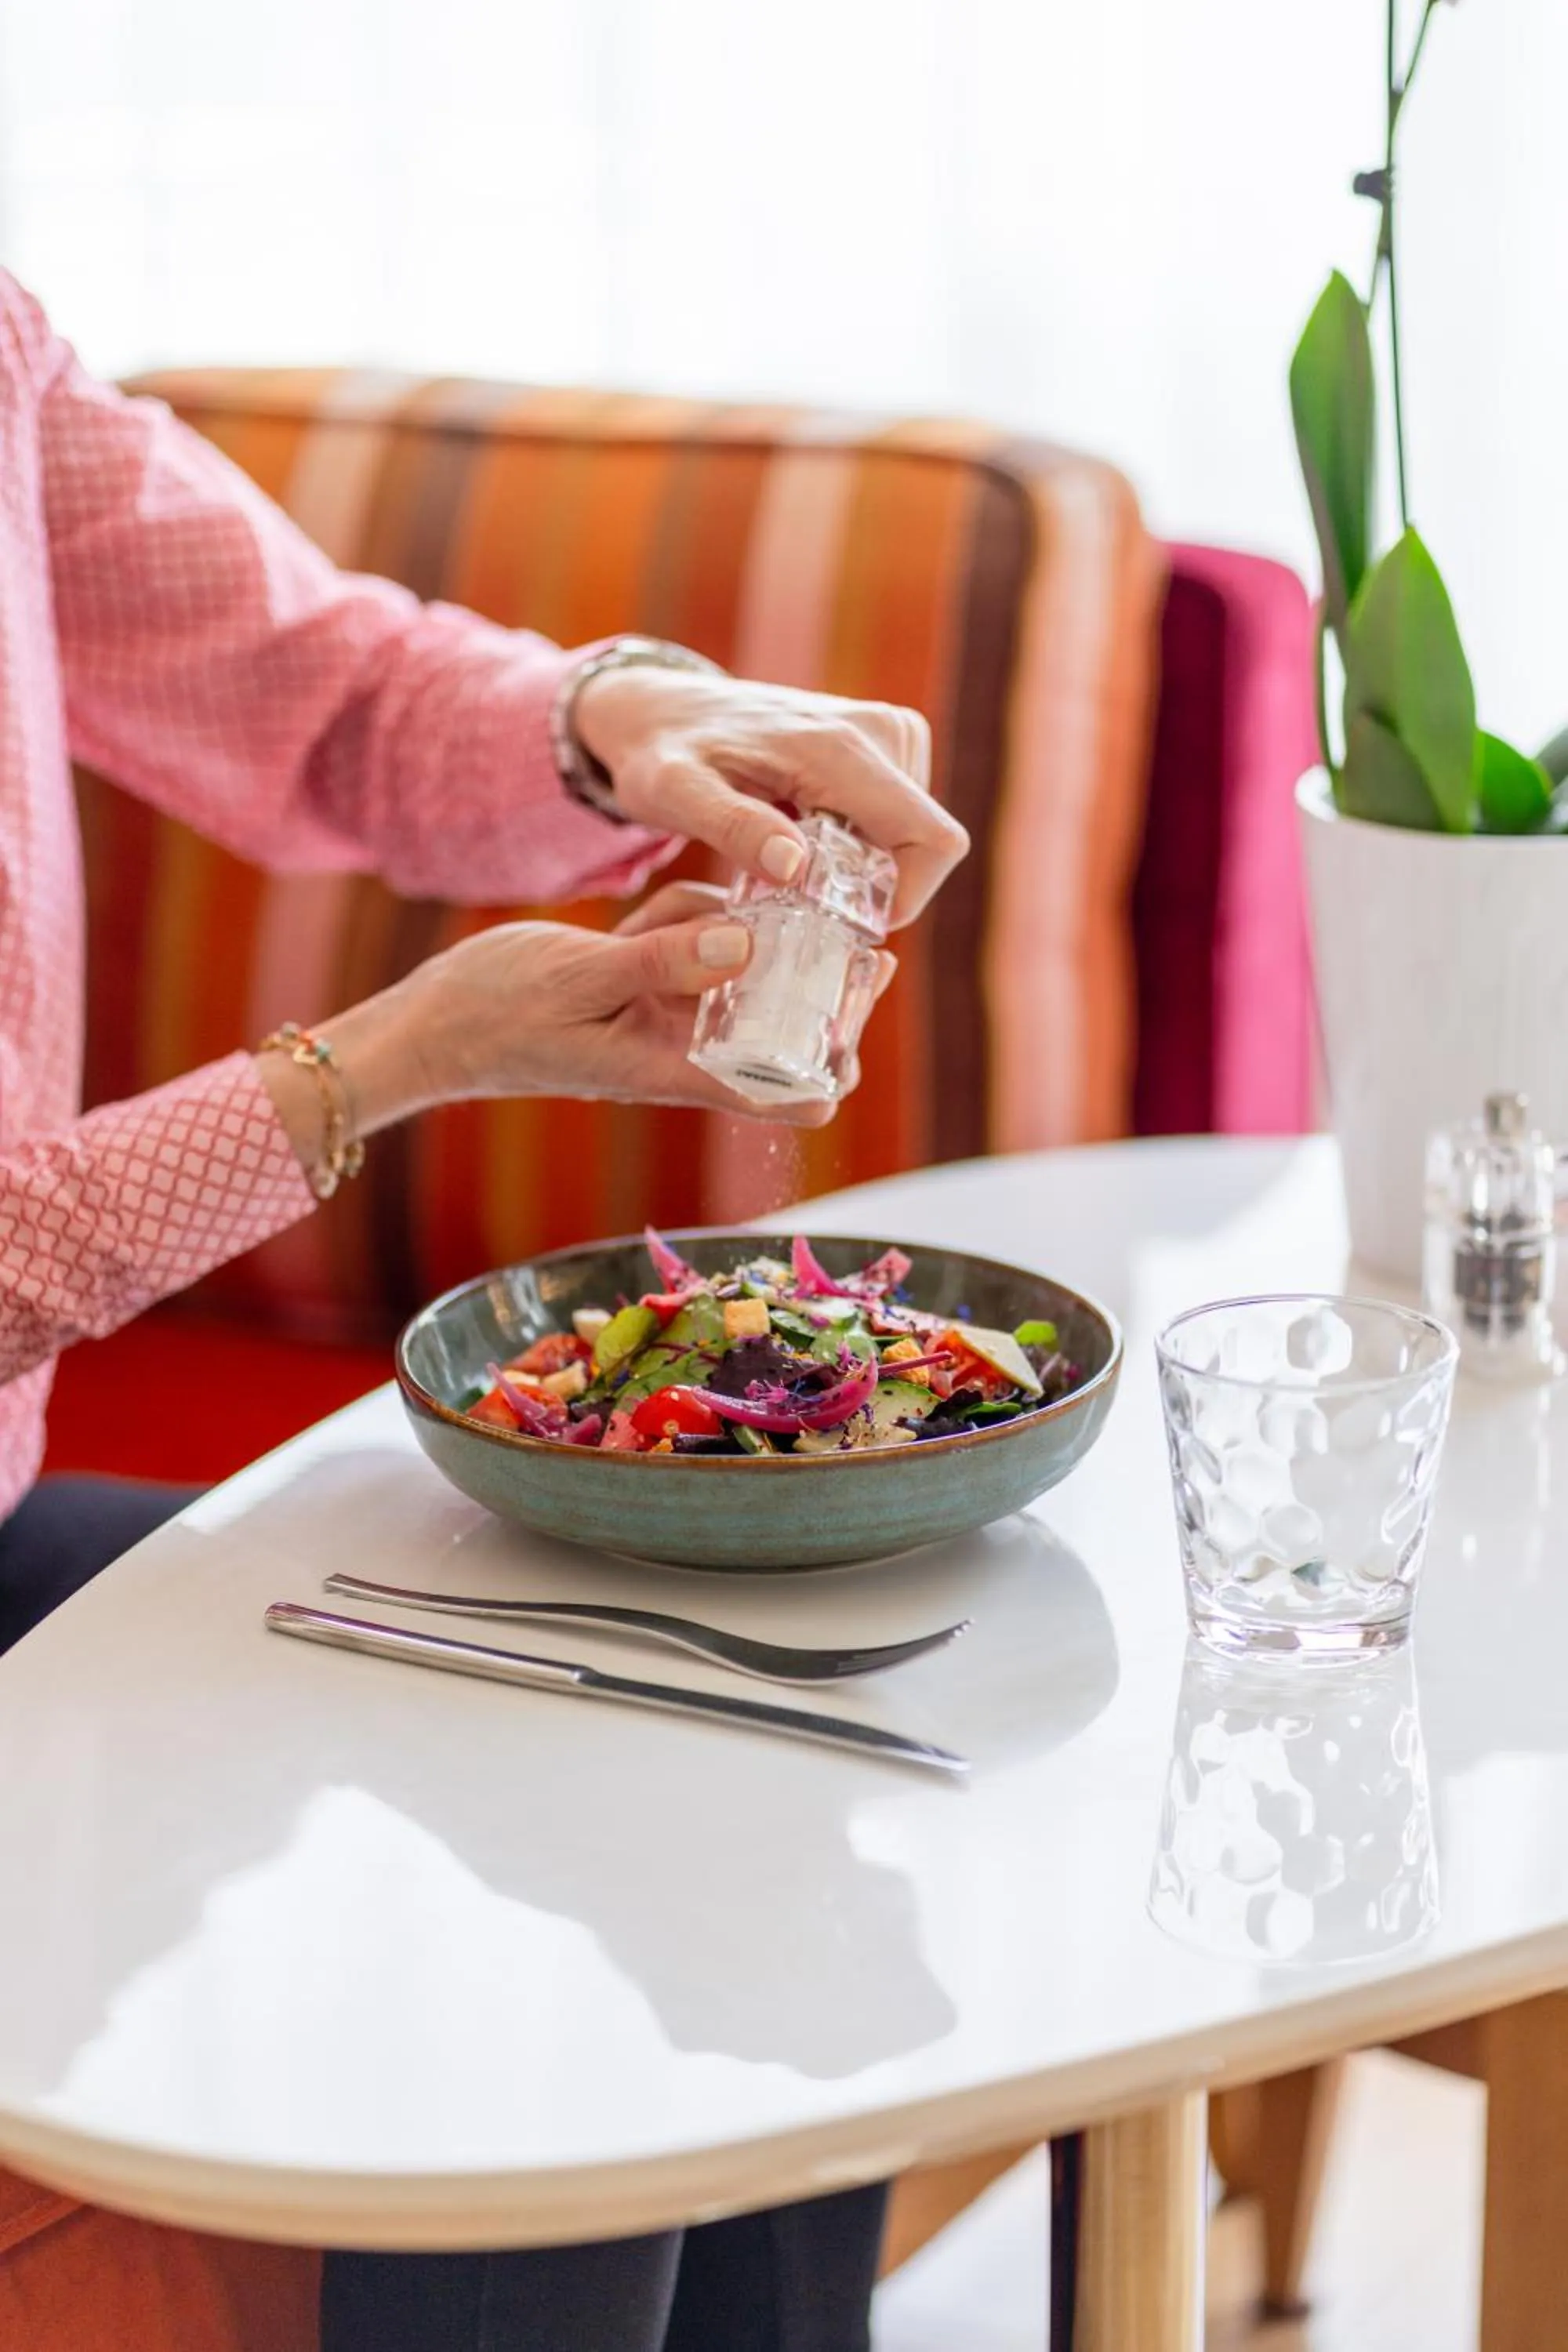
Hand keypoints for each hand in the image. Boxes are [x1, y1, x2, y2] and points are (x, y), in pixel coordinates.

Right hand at [393, 884, 892, 1125]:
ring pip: (736, 973)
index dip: (834, 1070)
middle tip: (851, 941)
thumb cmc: (495, 1013)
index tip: (859, 1017)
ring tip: (705, 908)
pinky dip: (687, 922)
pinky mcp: (641, 986)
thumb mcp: (582, 976)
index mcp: (675, 1069)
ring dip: (736, 936)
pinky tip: (648, 914)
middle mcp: (681, 1050)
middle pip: (780, 1033)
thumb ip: (664, 960)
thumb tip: (747, 944)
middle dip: (812, 987)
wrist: (432, 1023)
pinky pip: (690, 949)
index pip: (783, 1098)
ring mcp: (662, 1017)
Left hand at [573, 665, 967, 928]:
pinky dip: (863, 842)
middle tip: (800, 895)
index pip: (932, 840)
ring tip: (793, 860)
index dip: (905, 898)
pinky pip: (901, 814)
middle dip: (874, 884)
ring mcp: (887, 730)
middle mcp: (879, 730)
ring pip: (915, 833)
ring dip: (865, 865)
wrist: (663, 706)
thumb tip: (796, 867)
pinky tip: (806, 838)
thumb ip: (734, 828)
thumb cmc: (661, 752)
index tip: (842, 920)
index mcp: (839, 749)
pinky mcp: (885, 738)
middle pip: (925, 844)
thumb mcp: (674, 794)